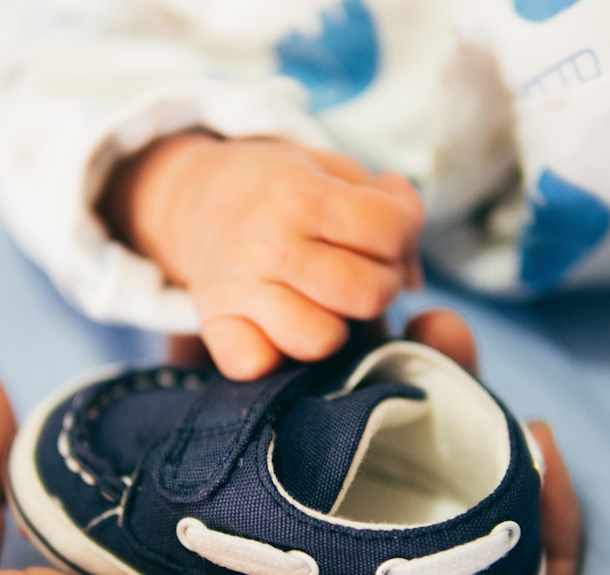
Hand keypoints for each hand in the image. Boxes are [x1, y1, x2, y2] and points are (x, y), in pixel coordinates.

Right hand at [103, 134, 423, 380]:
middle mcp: (268, 243)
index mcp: (302, 194)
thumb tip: (413, 277)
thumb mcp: (338, 173)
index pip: (388, 230)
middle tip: (358, 276)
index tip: (382, 237)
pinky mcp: (216, 324)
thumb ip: (392, 212)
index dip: (401, 237)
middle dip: (379, 287)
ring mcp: (239, 288)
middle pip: (365, 291)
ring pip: (320, 340)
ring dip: (333, 328)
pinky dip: (274, 358)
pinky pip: (255, 366)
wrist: (196, 198)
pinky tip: (280, 332)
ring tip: (322, 307)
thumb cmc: (284, 191)